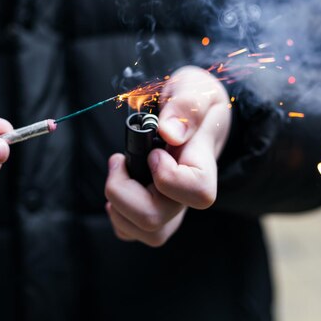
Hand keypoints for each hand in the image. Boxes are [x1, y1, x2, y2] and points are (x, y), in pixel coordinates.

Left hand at [105, 66, 230, 246]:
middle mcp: (187, 194)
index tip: (153, 152)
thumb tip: (169, 133)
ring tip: (119, 172)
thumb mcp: (194, 88)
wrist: (195, 115)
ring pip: (146, 233)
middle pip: (156, 220)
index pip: (197, 193)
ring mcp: (172, 207)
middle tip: (120, 161)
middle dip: (122, 191)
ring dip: (117, 205)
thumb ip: (185, 106)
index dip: (166, 176)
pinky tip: (121, 187)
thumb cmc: (195, 101)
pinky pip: (132, 233)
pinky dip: (118, 215)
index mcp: (202, 163)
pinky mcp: (155, 213)